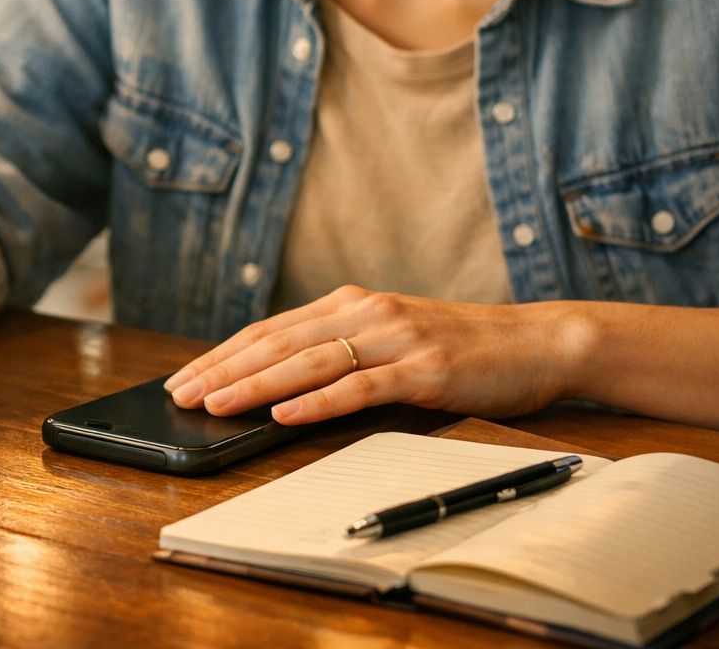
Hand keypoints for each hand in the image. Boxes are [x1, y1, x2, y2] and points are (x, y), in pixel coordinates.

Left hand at [164, 286, 582, 424]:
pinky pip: (360, 387)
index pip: (269, 330)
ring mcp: (396, 338)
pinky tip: (284, 415)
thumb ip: (341, 353)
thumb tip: (275, 390)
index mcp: (351, 303)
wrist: (539, 342)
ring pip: (309, 362)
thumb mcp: (391, 340)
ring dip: (255, 385)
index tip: (183, 378)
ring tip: (214, 404)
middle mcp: (366, 312)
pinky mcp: (425, 368)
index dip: (222, 354)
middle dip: (222, 370)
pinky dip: (318, 402)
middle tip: (179, 395)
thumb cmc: (460, 349)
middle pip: (277, 343)